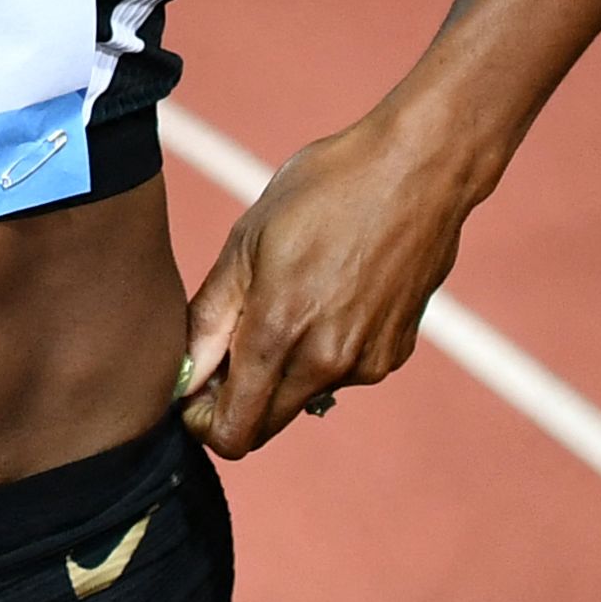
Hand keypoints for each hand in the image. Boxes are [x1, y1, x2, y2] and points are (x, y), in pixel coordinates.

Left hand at [176, 118, 470, 457]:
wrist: (417, 169)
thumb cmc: (325, 190)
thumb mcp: (247, 241)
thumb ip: (211, 319)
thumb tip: (183, 377)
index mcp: (279, 334)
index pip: (231, 432)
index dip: (202, 420)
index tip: (196, 387)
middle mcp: (326, 363)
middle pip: (265, 426)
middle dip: (239, 400)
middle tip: (234, 342)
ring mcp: (367, 363)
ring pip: (304, 397)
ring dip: (285, 371)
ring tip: (294, 296)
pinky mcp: (395, 353)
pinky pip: (343, 374)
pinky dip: (326, 352)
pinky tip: (335, 295)